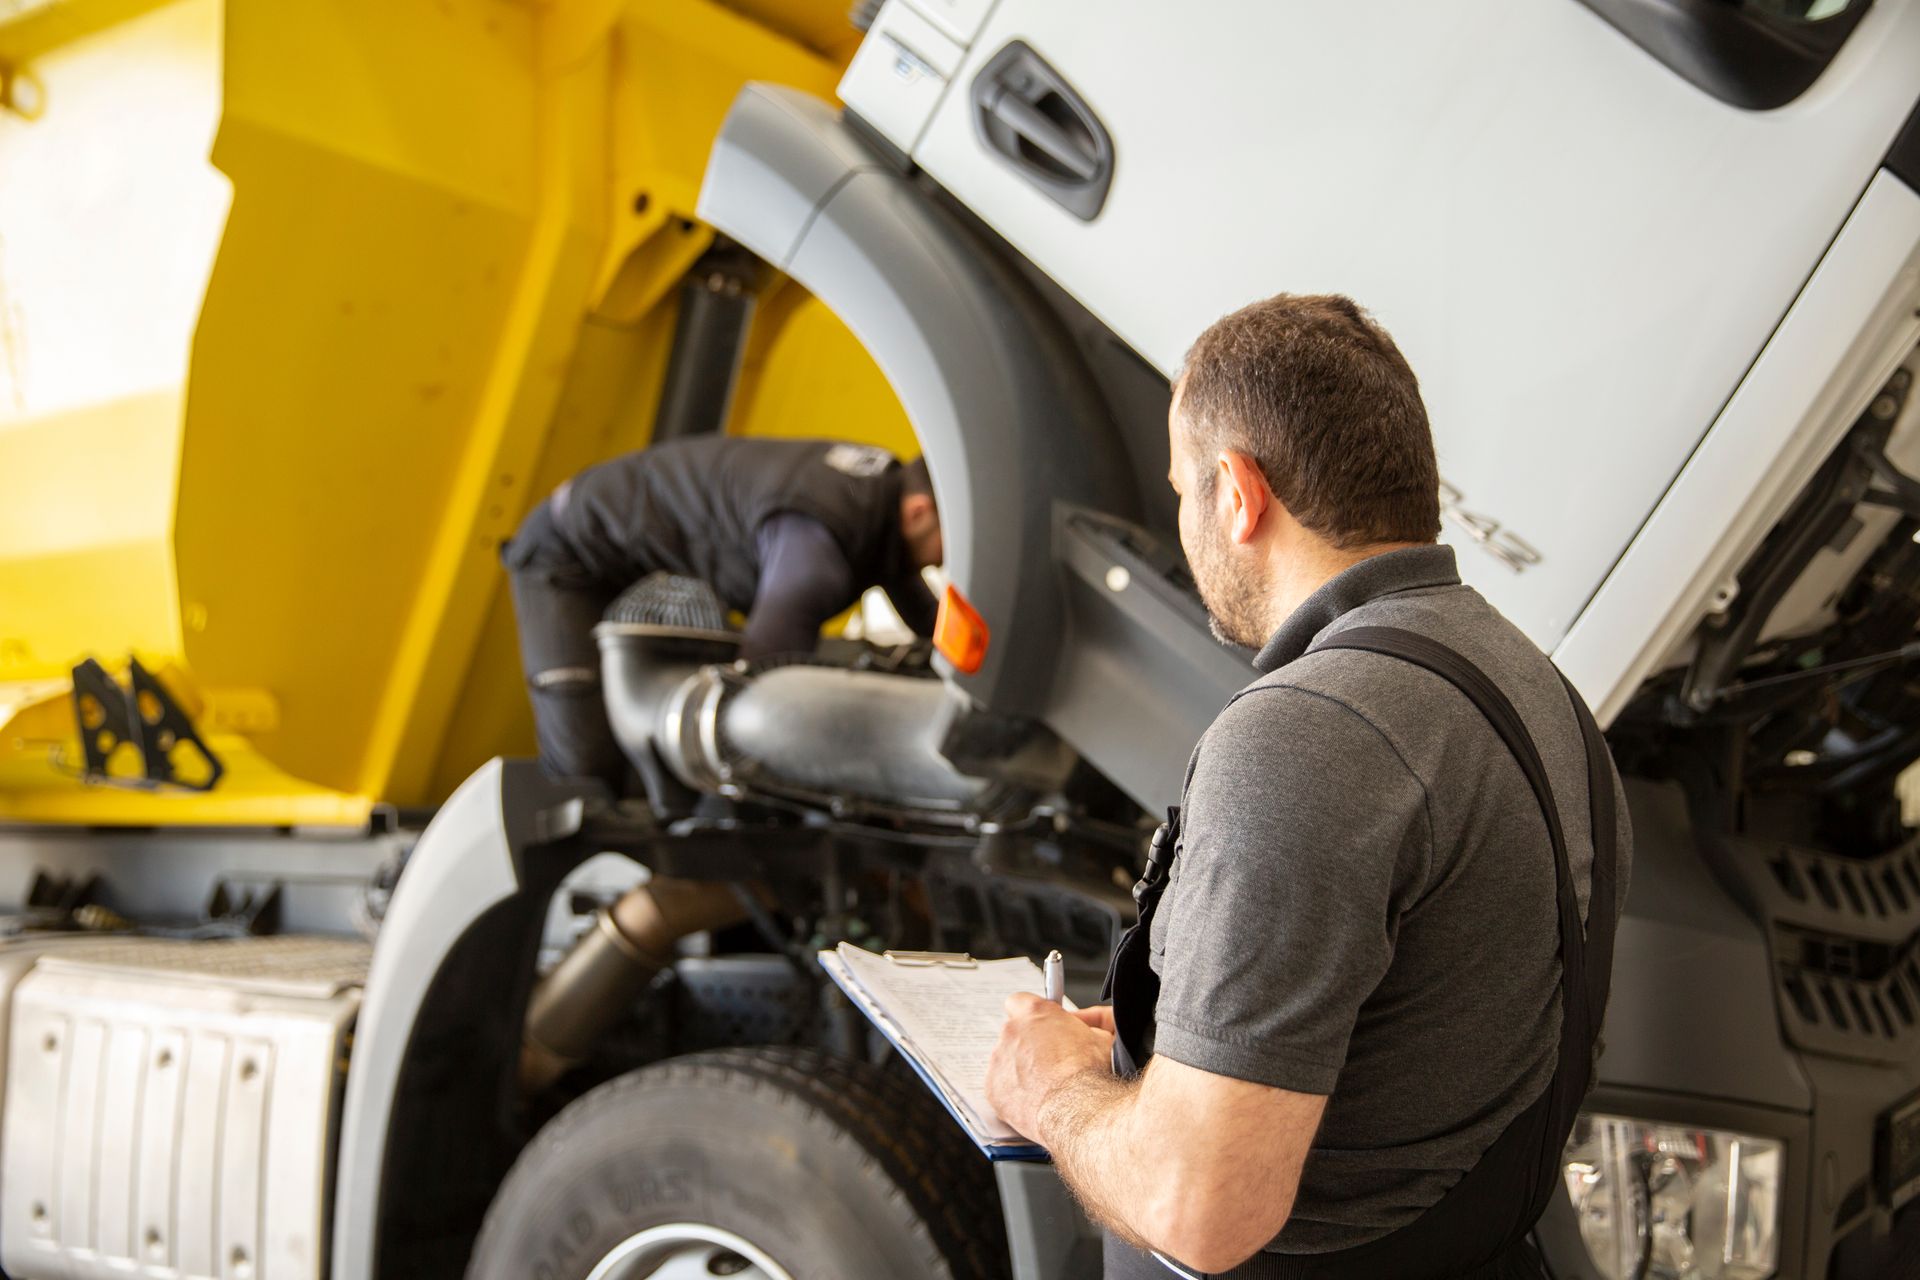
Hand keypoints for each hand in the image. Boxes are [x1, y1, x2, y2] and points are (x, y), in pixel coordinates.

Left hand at [985, 994, 1114, 1140]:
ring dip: (1019, 1071)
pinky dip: (1012, 1095)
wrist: (1077, 1109)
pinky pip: (999, 1088)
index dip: (1030, 1015)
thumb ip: (1083, 1030)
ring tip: (1045, 1088)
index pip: (1020, 1002)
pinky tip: (1034, 1102)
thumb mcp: (1100, 1039)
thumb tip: (1085, 1034)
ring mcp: (999, 1060)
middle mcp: (1011, 1032)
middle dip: (1027, 1046)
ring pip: (1005, 1062)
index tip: (1038, 1026)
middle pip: (1013, 1034)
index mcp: (1035, 1012)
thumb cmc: (1090, 1075)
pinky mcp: (992, 1088)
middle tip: (1048, 1063)